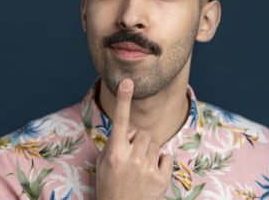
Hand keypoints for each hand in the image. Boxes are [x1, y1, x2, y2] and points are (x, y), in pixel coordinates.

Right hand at [95, 79, 173, 199]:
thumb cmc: (109, 187)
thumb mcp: (103, 164)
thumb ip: (114, 144)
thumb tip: (129, 132)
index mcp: (115, 153)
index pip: (119, 121)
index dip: (123, 99)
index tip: (127, 82)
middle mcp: (132, 158)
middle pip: (142, 133)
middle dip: (138, 141)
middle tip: (132, 157)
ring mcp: (148, 168)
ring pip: (154, 144)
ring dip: (149, 152)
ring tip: (140, 169)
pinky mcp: (162, 179)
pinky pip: (166, 158)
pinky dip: (161, 163)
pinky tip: (151, 174)